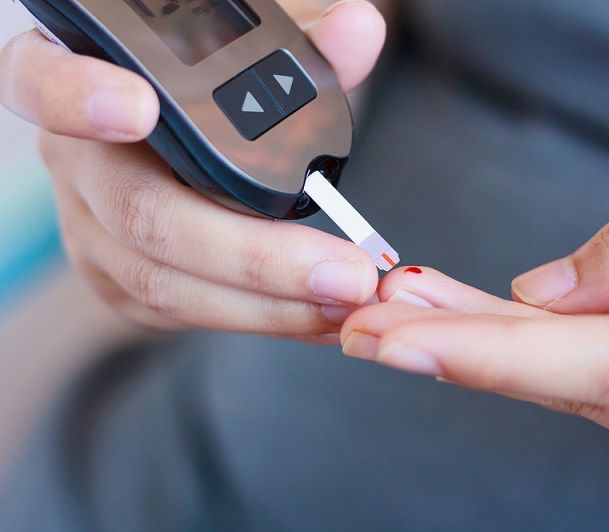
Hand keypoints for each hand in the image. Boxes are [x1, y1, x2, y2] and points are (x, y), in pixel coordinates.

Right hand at [0, 1, 385, 340]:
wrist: (185, 145)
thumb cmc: (215, 90)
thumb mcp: (252, 53)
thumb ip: (302, 44)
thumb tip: (357, 31)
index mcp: (87, 79)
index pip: (42, 78)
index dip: (80, 95)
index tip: (138, 108)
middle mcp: (78, 159)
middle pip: (144, 214)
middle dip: (254, 256)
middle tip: (342, 273)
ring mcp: (92, 228)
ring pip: (167, 281)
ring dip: (267, 303)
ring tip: (346, 302)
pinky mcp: (119, 279)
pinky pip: (184, 312)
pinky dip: (259, 317)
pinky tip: (316, 316)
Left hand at [342, 144, 608, 503]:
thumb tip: (548, 294)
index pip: (597, 367)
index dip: (486, 353)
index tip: (395, 337)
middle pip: (571, 391)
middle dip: (460, 353)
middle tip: (370, 316)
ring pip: (586, 403)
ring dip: (494, 357)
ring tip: (414, 309)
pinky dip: (547, 371)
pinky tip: (499, 335)